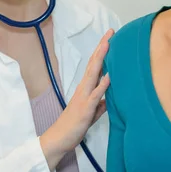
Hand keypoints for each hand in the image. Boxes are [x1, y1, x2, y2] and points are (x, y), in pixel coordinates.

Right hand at [40, 29, 113, 170]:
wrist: (59, 139)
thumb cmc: (74, 126)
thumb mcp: (92, 113)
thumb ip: (101, 104)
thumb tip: (111, 98)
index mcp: (85, 88)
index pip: (95, 65)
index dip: (103, 51)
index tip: (111, 37)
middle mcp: (84, 88)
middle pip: (94, 63)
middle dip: (103, 47)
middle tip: (111, 32)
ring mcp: (84, 96)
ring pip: (93, 73)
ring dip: (101, 58)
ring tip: (108, 44)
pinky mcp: (86, 108)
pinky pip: (95, 94)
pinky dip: (103, 84)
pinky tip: (110, 75)